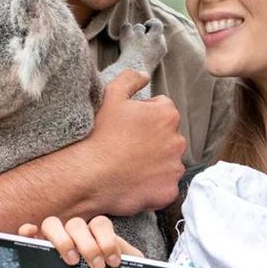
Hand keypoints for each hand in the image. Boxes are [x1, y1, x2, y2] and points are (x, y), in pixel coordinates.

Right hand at [19, 215, 142, 267]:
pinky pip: (30, 231)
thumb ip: (132, 264)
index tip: (113, 262)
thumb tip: (139, 267)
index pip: (100, 223)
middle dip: (87, 244)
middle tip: (95, 265)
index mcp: (97, 233)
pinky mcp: (39, 247)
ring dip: (63, 241)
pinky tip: (31, 234)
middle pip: (77, 224)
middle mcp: (76, 232)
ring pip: (53, 224)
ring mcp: (56, 238)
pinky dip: (29, 230)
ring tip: (72, 260)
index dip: (107, 240)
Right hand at [85, 71, 186, 214]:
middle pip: (168, 137)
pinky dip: (154, 185)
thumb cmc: (99, 135)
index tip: (128, 126)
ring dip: (155, 163)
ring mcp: (174, 168)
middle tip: (127, 147)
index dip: (144, 116)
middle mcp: (177, 141)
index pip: (163, 110)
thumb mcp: (111, 96)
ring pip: (168, 162)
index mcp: (167, 116)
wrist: (88, 175)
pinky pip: (165, 186)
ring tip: (129, 166)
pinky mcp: (169, 191)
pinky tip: (134, 182)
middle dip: (153, 139)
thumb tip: (145, 76)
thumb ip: (131, 79)